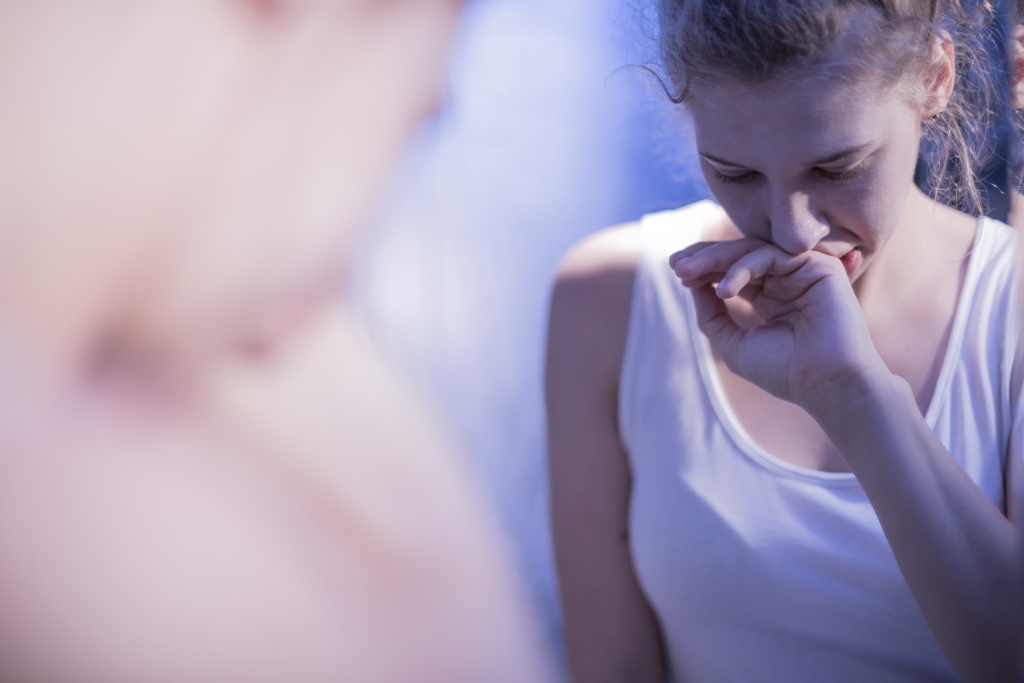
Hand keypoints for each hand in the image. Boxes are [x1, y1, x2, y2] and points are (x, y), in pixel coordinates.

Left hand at [669, 238, 887, 414]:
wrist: (824, 385)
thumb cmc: (783, 371)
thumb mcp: (733, 343)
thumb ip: (711, 315)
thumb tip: (691, 285)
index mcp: (771, 296)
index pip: (734, 271)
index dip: (705, 268)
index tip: (677, 272)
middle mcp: (787, 280)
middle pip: (740, 255)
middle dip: (705, 257)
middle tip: (675, 264)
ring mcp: (803, 271)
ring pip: (753, 250)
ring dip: (716, 258)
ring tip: (687, 273)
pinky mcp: (818, 266)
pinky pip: (772, 256)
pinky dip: (743, 269)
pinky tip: (724, 290)